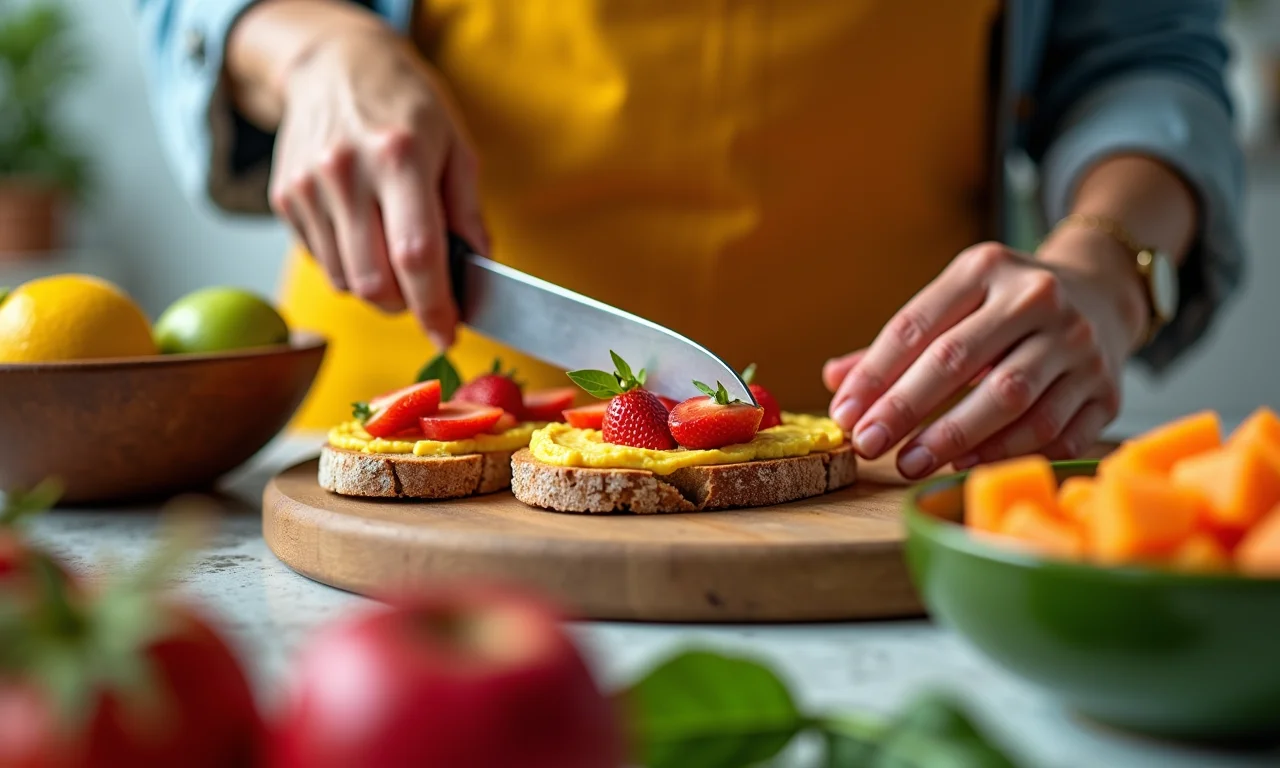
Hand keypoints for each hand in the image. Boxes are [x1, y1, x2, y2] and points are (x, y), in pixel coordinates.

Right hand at [268, 28, 487, 349]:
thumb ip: (467, 212)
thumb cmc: (405, 105)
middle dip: (407, 306)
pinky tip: (363, 231)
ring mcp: (307, 187)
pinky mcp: (283, 198)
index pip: (416, 256)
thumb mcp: (455, 146)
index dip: (435, 306)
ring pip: (345, 282)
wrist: (334, 64)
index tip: (448, 332)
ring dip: (378, 288)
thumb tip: (479, 269)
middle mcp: (346, 173)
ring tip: (394, 250)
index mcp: (398, 157)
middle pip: (374, 282)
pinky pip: (322, 262)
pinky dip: (350, 266)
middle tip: (425, 296)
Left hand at [825, 237, 1146, 478]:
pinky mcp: (1107, 388)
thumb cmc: (1005, 307)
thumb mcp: (956, 302)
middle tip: (869, 444)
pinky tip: (965, 464)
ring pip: (1010, 398)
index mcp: (986, 268)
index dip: (875, 374)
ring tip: (911, 463)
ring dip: (953, 437)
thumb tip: (836, 382)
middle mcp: (1037, 298)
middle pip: (958, 360)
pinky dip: (1005, 451)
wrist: (1102, 294)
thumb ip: (897, 344)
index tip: (845, 414)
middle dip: (905, 408)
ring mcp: (1078, 343)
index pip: (916, 325)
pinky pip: (1053, 430)